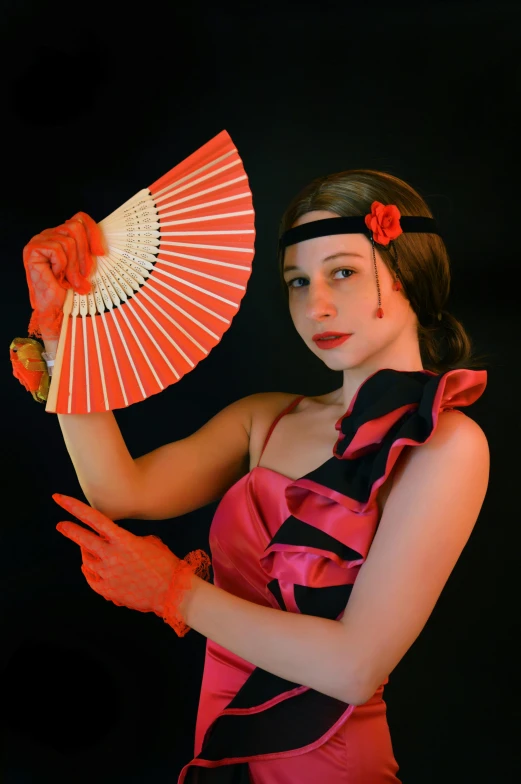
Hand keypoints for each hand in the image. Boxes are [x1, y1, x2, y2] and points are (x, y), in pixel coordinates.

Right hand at [23, 212, 105, 339]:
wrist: (55, 309)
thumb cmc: (69, 290)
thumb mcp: (85, 267)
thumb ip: (89, 251)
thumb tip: (103, 245)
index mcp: (61, 235)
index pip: (80, 218)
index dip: (93, 233)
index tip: (101, 253)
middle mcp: (48, 234)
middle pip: (75, 226)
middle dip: (84, 254)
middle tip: (84, 274)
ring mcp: (39, 240)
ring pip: (68, 241)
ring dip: (74, 266)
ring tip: (71, 281)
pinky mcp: (33, 249)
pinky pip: (58, 250)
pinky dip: (62, 266)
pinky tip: (58, 277)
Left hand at [53, 494, 178, 615]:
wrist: (173, 593)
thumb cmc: (165, 565)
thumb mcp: (150, 543)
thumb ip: (128, 539)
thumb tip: (114, 541)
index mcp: (124, 540)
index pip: (95, 519)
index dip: (75, 507)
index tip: (60, 499)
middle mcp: (113, 556)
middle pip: (83, 539)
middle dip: (69, 530)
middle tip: (60, 525)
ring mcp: (108, 574)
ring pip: (86, 560)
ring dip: (87, 553)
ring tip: (92, 551)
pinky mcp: (107, 590)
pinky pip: (90, 577)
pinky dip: (89, 570)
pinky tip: (91, 567)